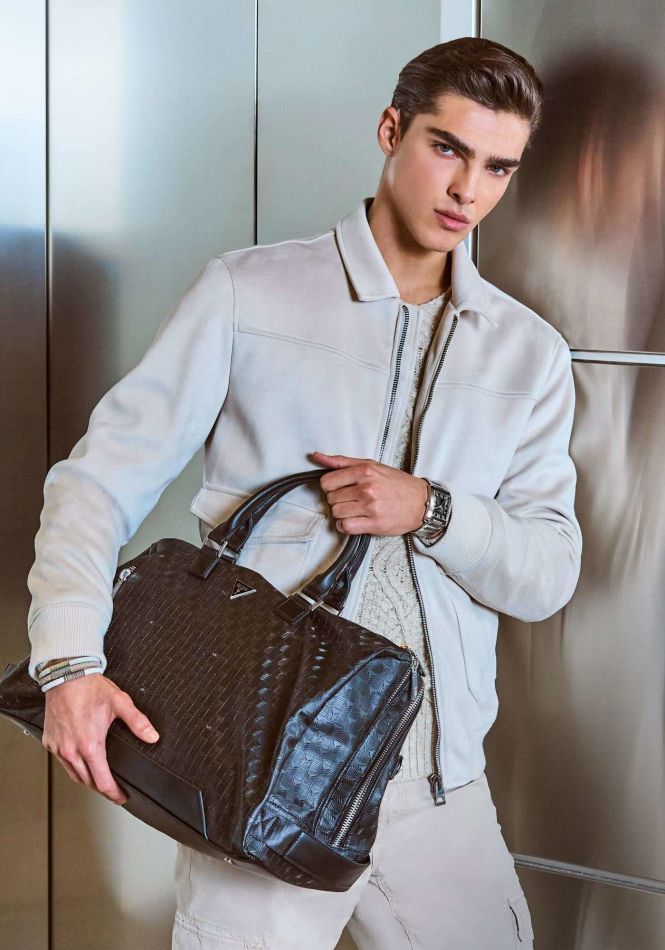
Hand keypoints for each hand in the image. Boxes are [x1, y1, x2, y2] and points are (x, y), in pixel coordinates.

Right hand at [42, 671, 159, 804]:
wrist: (66, 675)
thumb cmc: (90, 688)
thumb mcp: (120, 703)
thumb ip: (138, 722)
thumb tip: (152, 736)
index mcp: (90, 745)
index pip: (102, 781)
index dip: (114, 793)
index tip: (121, 798)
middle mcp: (71, 750)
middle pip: (87, 782)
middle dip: (102, 788)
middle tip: (113, 790)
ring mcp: (58, 747)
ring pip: (73, 774)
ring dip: (87, 780)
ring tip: (99, 780)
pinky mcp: (49, 742)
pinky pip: (62, 762)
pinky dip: (72, 766)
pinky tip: (81, 762)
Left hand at [310, 451, 427, 535]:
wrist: (421, 502)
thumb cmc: (396, 484)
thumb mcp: (371, 465)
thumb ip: (342, 462)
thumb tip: (316, 456)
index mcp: (364, 471)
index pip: (327, 481)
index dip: (330, 486)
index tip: (339, 488)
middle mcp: (367, 488)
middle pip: (331, 498)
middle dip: (338, 500)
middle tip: (351, 499)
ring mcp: (370, 507)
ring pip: (336, 513)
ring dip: (342, 513)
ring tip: (355, 510)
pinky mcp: (374, 524)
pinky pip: (345, 527)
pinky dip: (345, 526)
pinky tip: (354, 521)